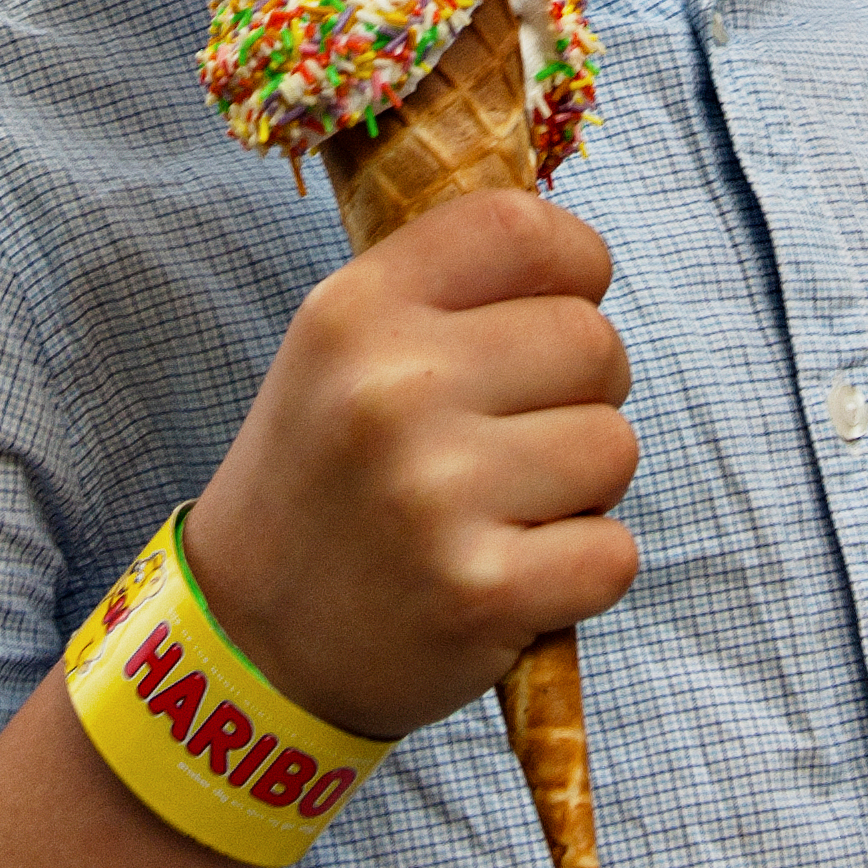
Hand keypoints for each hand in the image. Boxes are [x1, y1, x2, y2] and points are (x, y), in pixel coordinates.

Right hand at [185, 189, 639, 740]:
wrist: (251, 640)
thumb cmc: (322, 478)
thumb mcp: (339, 349)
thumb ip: (444, 289)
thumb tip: (572, 253)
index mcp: (357, 311)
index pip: (522, 227)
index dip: (575, 261)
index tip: (561, 302)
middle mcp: (392, 390)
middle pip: (594, 342)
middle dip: (584, 390)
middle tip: (519, 434)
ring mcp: (436, 495)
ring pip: (616, 447)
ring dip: (585, 485)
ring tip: (507, 506)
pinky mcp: (481, 592)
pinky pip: (614, 553)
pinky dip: (584, 570)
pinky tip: (515, 573)